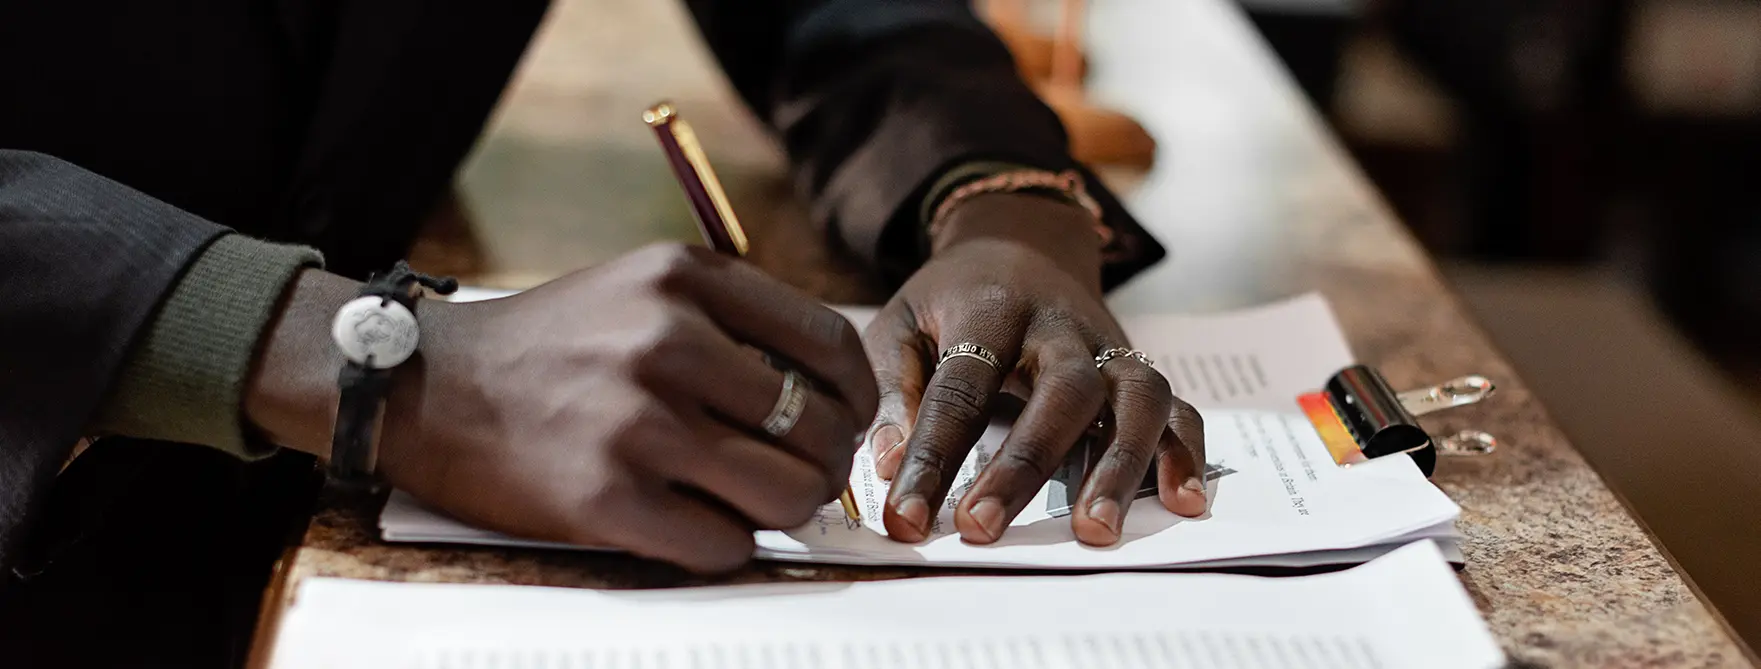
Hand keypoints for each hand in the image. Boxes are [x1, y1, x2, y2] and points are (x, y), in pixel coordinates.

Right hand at [247, 244, 877, 572]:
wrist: (430, 387)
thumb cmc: (555, 346)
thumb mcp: (645, 289)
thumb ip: (737, 323)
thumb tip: (837, 393)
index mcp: (687, 278)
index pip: (831, 344)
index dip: (857, 398)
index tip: (846, 422)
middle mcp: (667, 340)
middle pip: (819, 428)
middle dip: (824, 465)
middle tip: (801, 477)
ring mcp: (636, 421)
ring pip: (784, 494)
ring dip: (784, 511)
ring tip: (753, 504)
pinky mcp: (604, 496)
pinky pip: (722, 544)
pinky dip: (724, 544)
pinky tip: (694, 523)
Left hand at [864, 193, 1205, 546]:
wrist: (1022, 244)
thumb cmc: (952, 299)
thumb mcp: (902, 323)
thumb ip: (893, 390)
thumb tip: (890, 464)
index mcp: (990, 310)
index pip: (960, 389)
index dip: (932, 456)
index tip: (908, 517)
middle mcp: (1061, 327)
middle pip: (1060, 392)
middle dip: (1024, 466)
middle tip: (983, 528)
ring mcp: (1110, 348)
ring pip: (1135, 398)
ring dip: (1119, 465)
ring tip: (1095, 531)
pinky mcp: (1139, 370)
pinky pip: (1179, 408)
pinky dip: (1185, 453)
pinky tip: (1180, 501)